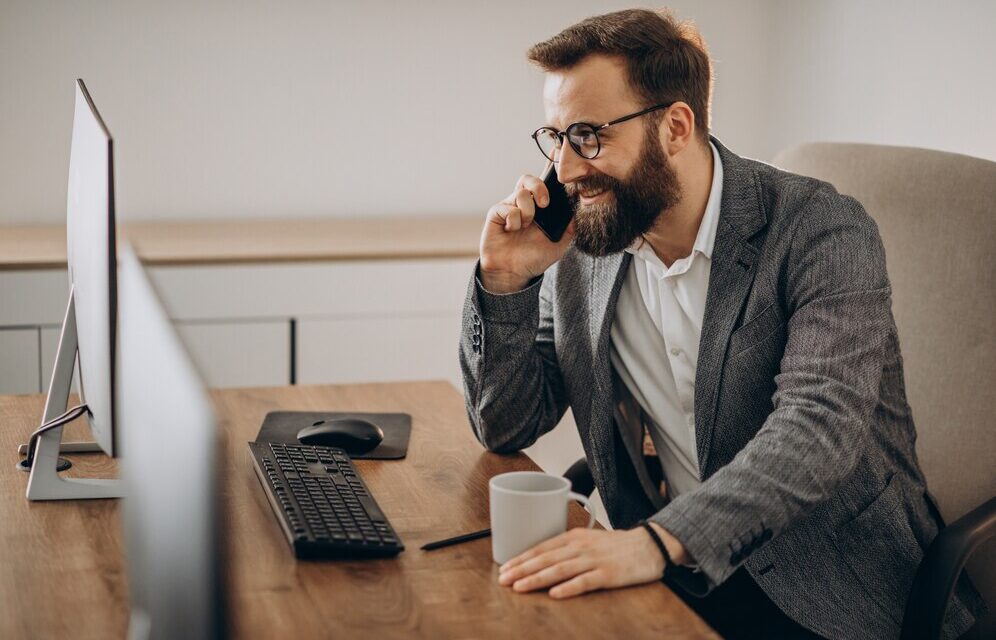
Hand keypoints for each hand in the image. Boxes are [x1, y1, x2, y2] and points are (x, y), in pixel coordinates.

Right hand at [479, 171, 574, 293]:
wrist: (514, 272)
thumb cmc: (534, 258)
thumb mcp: (560, 244)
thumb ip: (570, 226)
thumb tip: (578, 209)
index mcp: (540, 207)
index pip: (545, 182)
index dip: (550, 165)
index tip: (557, 151)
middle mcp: (524, 203)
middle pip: (529, 178)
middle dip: (539, 187)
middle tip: (545, 204)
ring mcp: (509, 206)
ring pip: (521, 193)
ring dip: (528, 212)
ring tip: (525, 227)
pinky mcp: (496, 213)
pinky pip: (507, 207)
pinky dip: (514, 220)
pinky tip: (512, 231)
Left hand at [496, 526, 665, 598]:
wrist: (650, 545)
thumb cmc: (618, 546)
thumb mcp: (589, 540)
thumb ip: (567, 548)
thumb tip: (543, 560)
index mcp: (574, 537)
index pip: (542, 548)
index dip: (522, 559)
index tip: (505, 568)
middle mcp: (581, 547)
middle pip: (546, 559)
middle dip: (522, 569)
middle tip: (504, 579)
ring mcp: (594, 560)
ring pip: (560, 569)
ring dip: (537, 578)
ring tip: (520, 587)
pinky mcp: (608, 575)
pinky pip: (585, 581)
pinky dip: (568, 587)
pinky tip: (554, 594)